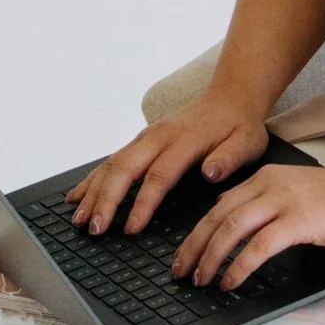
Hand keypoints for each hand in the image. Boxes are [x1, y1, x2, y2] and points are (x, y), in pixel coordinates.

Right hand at [67, 95, 272, 238]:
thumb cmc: (239, 125)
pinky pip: (111, 160)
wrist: (230, 96)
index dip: (142, 203)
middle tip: (95, 228)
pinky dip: (92, 178)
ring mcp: (146, 137)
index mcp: (184, 141)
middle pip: (125, 168)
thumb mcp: (246, 143)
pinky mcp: (141, 141)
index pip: (158, 175)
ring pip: (112, 164)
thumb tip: (210, 173)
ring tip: (79, 218)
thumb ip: (229, 159)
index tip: (131, 228)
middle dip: (106, 200)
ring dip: (93, 191)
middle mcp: (159, 137)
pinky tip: (77, 196)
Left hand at [173, 151, 324, 292]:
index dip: (197, 232)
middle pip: (217, 216)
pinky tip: (230, 281)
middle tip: (181, 272)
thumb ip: (269, 207)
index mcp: (267, 177)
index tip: (185, 255)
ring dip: (210, 258)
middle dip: (194, 247)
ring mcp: (285, 200)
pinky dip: (239, 265)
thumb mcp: (299, 198)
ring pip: (231, 229)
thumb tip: (237, 233)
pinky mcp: (300, 220)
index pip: (219, 205)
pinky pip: (258, 246)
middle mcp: (270, 183)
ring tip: (200, 280)